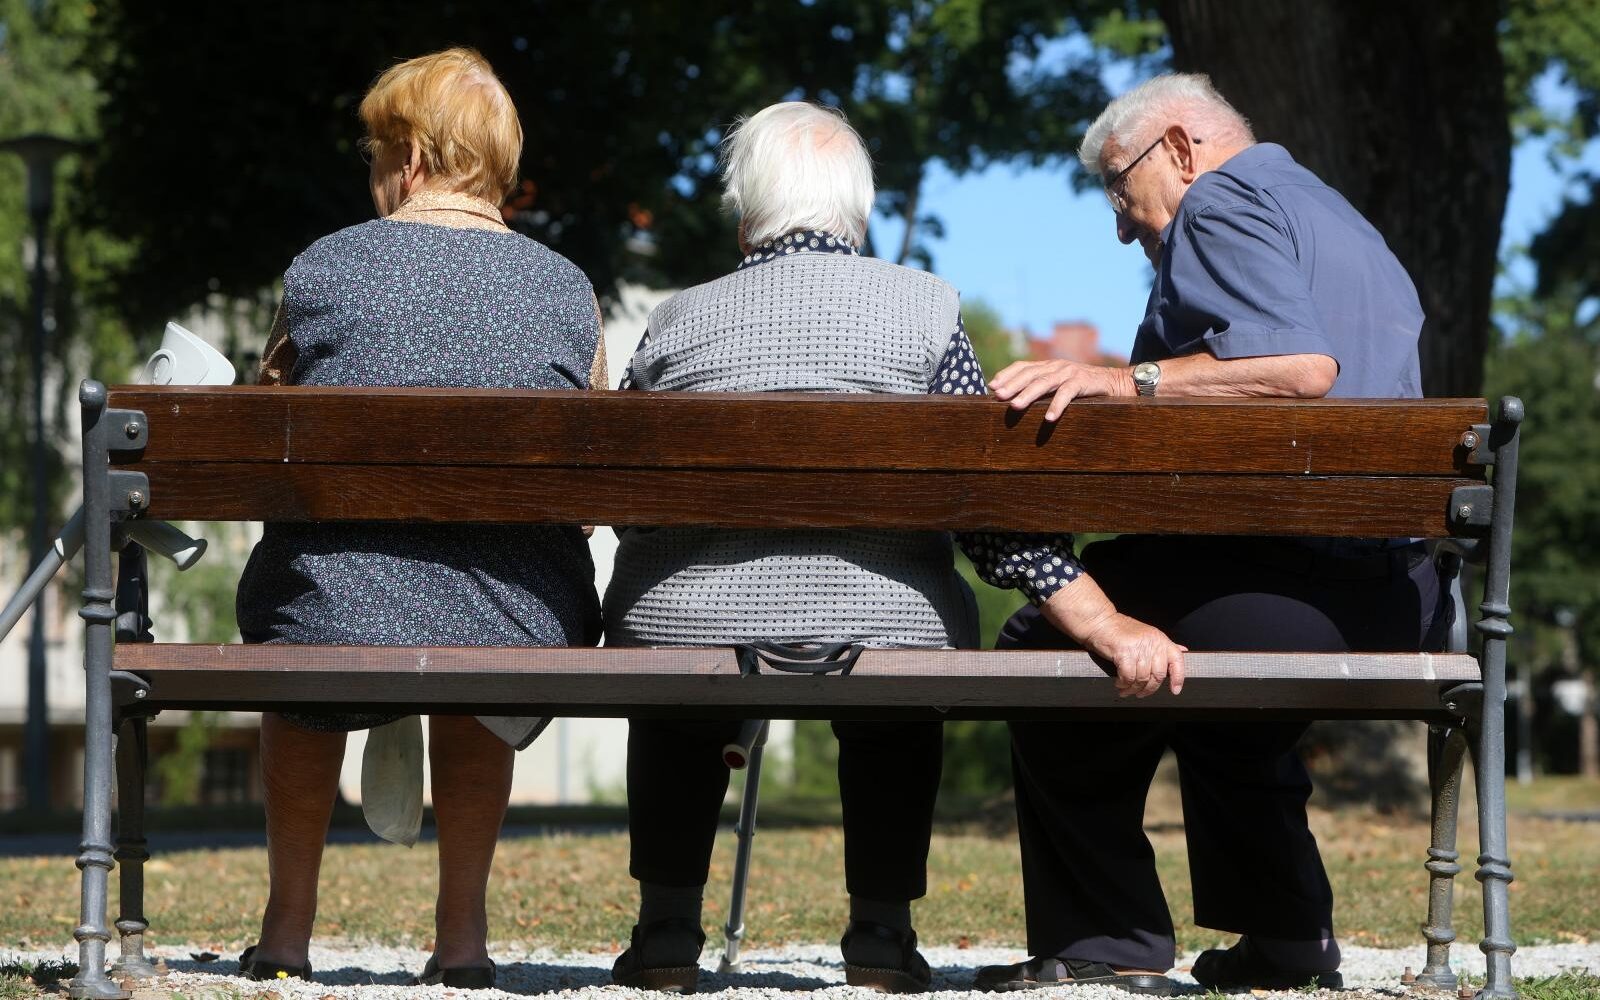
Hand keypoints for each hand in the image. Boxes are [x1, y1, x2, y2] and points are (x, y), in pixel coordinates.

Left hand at [989, 359, 1132, 420]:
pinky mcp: (1083, 382)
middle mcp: (1057, 366)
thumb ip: (1042, 388)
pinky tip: (1048, 418)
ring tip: (1015, 406)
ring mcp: (1070, 373)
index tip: (991, 386)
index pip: (1023, 366)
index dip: (1007, 374)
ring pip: (1045, 382)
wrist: (1116, 383)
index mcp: (1049, 365)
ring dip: (1028, 394)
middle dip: (1012, 385)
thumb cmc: (1084, 387)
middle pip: (1030, 373)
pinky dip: (1057, 405)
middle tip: (998, 396)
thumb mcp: (1060, 384)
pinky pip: (1067, 393)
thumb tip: (1015, 400)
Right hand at [1079, 613, 1186, 697]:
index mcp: (1160, 639)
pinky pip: (1128, 676)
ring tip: (1125, 690)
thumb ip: (1163, 645)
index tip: (1175, 690)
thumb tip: (1182, 650)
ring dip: (1133, 688)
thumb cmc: (1121, 629)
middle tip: (1140, 694)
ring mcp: (1139, 648)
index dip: (1178, 677)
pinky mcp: (1125, 653)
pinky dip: (1123, 683)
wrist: (1100, 621)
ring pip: (1142, 678)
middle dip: (1149, 689)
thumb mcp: (1147, 634)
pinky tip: (1119, 684)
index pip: (1177, 660)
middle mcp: (1152, 643)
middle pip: (1158, 675)